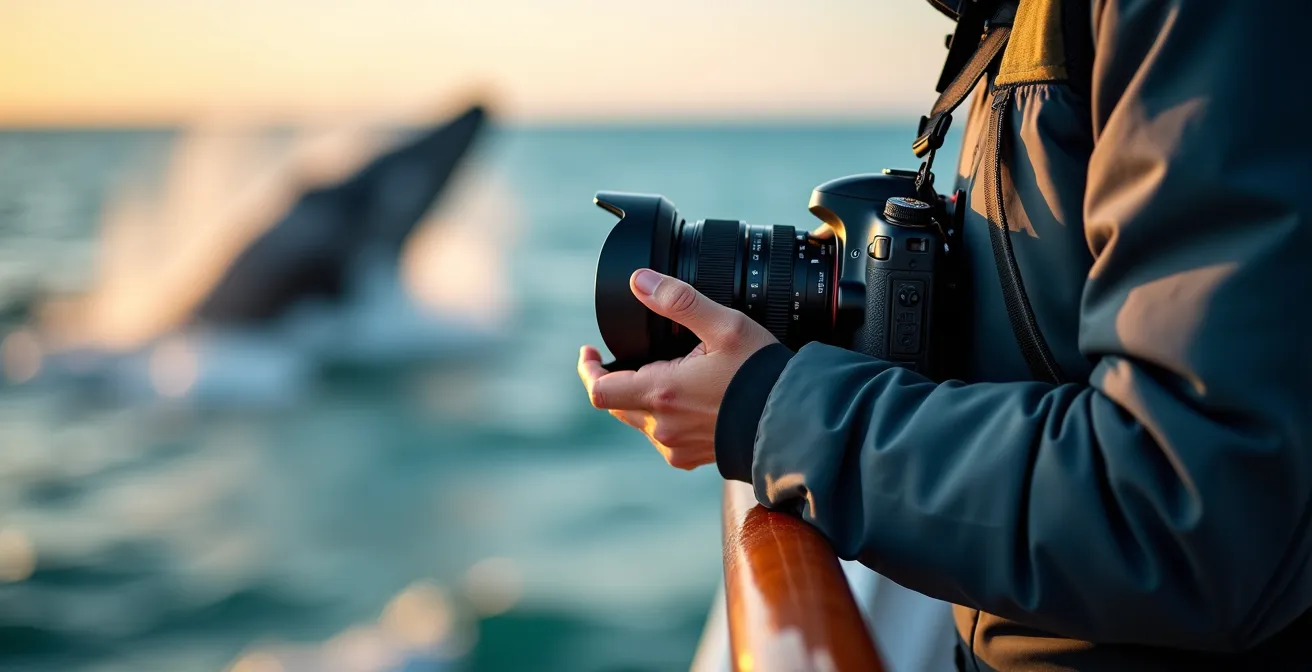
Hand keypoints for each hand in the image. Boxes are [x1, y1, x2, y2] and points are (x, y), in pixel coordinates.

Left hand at [578, 269, 777, 469]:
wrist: (795, 422)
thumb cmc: (762, 374)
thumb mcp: (724, 325)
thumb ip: (678, 301)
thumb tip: (639, 281)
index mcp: (662, 393)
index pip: (599, 389)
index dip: (588, 369)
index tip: (590, 352)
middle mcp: (662, 427)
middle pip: (617, 405)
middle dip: (617, 379)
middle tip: (630, 356)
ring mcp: (676, 447)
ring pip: (640, 422)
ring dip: (642, 399)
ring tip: (666, 374)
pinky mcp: (692, 459)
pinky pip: (664, 438)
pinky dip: (664, 418)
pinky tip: (686, 401)